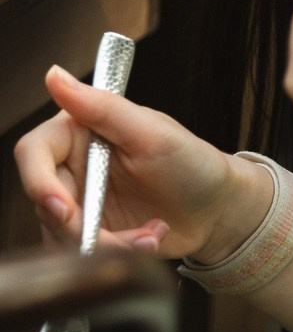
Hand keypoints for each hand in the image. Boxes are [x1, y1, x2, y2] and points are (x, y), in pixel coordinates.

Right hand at [14, 67, 272, 262]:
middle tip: (113, 236)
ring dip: (103, 245)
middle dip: (78, 226)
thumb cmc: (193, 163)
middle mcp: (73, 167)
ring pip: (59, 234)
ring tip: (149, 235)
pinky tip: (147, 242)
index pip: (34, 152)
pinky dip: (112, 256)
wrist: (218, 209)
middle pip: (44, 201)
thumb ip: (102, 108)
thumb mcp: (152, 133)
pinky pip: (79, 254)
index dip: (38, 182)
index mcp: (80, 132)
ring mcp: (80, 202)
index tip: (64, 209)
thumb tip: (55, 75)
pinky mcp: (90, 233)